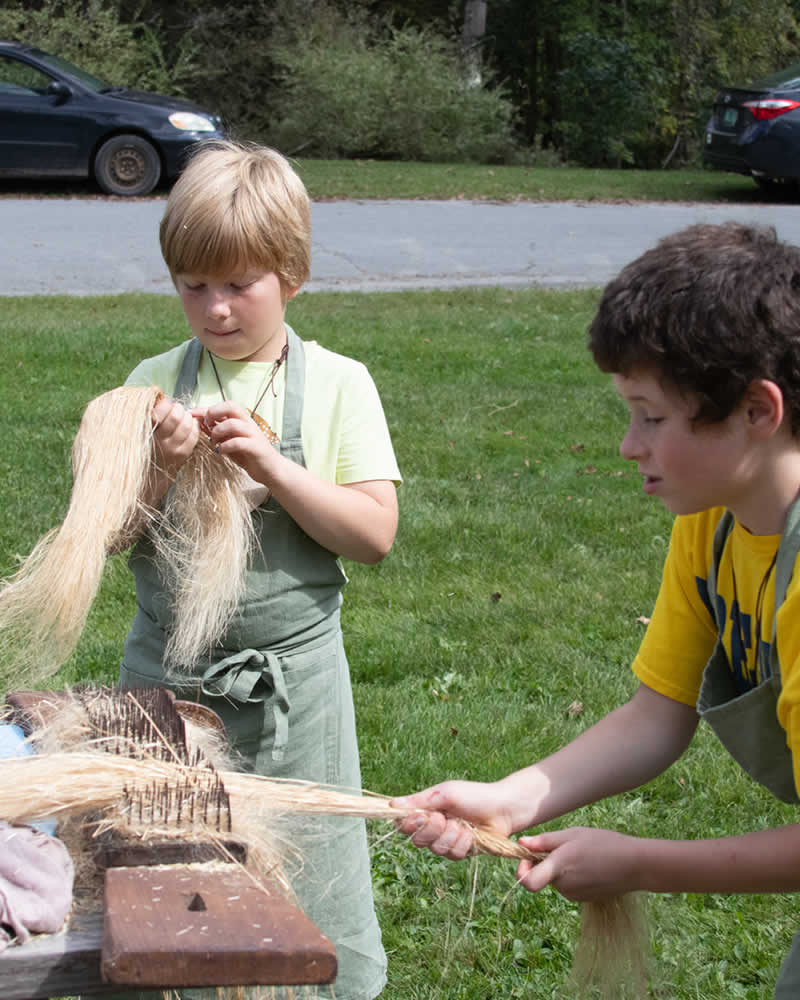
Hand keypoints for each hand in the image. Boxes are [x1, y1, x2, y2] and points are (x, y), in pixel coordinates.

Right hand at [152, 396, 200, 480]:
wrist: (150, 469)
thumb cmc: (146, 443)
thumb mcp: (142, 427)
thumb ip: (149, 412)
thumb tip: (158, 394)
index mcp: (147, 432)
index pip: (160, 411)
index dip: (165, 404)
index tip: (165, 405)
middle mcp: (160, 441)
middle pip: (176, 417)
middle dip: (177, 409)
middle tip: (174, 410)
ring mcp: (173, 448)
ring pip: (187, 425)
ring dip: (187, 417)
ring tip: (181, 417)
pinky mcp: (183, 454)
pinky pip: (194, 435)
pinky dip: (193, 426)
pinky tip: (188, 426)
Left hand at [197, 401, 277, 483]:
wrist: (270, 469)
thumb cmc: (248, 454)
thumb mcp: (230, 441)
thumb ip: (218, 431)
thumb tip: (200, 423)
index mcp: (241, 419)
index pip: (223, 406)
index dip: (205, 408)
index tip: (190, 413)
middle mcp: (248, 423)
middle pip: (230, 406)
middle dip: (213, 413)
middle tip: (207, 426)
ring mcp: (253, 434)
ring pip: (232, 424)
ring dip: (218, 432)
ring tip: (214, 442)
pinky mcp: (256, 447)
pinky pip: (238, 442)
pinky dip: (225, 446)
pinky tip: (221, 452)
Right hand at [391, 781, 513, 859]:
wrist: (503, 807)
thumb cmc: (474, 795)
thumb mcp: (445, 794)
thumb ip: (419, 801)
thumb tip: (392, 805)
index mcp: (427, 811)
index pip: (404, 825)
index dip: (409, 825)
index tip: (420, 817)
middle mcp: (434, 828)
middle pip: (418, 841)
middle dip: (433, 830)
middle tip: (446, 817)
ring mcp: (447, 841)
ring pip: (437, 849)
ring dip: (451, 836)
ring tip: (464, 824)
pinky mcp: (461, 852)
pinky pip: (453, 855)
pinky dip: (463, 843)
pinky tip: (472, 834)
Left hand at [516, 827, 640, 899]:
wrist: (635, 865)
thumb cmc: (604, 843)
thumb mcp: (572, 835)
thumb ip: (544, 841)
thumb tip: (521, 843)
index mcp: (559, 867)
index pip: (528, 882)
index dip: (521, 872)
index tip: (525, 860)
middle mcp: (564, 885)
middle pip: (544, 875)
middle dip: (547, 863)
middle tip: (565, 846)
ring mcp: (574, 895)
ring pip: (558, 880)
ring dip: (562, 868)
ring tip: (582, 854)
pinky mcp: (584, 899)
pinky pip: (569, 886)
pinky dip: (573, 876)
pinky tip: (590, 865)